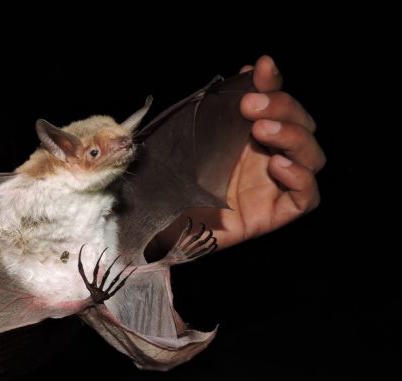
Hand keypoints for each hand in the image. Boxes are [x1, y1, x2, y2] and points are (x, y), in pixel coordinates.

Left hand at [153, 55, 325, 253]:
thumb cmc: (165, 185)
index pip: (274, 102)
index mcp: (246, 137)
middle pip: (301, 124)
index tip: (260, 67)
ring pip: (312, 155)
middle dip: (282, 107)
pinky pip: (307, 197)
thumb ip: (212, 110)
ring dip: (293, 136)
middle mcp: (265, 158)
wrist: (152, 228)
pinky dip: (301, 177)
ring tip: (262, 131)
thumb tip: (243, 73)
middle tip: (250, 105)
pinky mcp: (275, 214)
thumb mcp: (185, 143)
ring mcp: (273, 186)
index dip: (272, 82)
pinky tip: (278, 166)